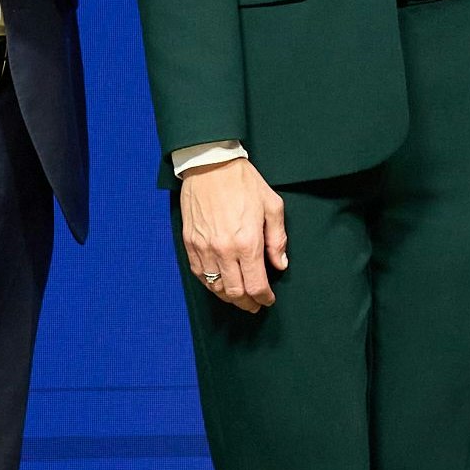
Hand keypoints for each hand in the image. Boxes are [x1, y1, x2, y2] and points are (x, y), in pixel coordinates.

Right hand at [180, 157, 287, 311]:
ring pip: (215, 287)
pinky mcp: (190, 243)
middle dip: (247, 303)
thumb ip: (277, 239)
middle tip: (254, 304)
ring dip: (228, 297)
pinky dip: (210, 284)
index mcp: (247, 242)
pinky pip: (199, 274)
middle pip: (235, 292)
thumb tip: (280, 264)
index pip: (256, 285)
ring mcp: (204, 248)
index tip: (268, 299)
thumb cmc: (243, 182)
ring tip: (238, 297)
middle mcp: (224, 250)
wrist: (210, 164)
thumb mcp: (272, 206)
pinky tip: (219, 284)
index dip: (264, 298)